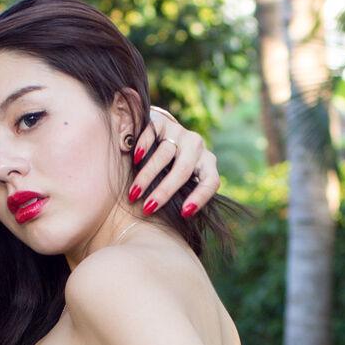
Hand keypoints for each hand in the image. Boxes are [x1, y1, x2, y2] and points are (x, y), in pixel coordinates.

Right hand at [128, 105, 219, 220]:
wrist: (159, 134)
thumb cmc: (170, 169)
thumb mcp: (181, 182)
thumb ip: (182, 195)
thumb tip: (180, 222)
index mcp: (207, 164)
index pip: (211, 181)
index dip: (200, 197)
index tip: (184, 213)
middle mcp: (197, 146)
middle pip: (183, 170)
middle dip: (164, 191)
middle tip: (147, 208)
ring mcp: (179, 132)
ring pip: (165, 154)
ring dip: (147, 176)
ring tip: (134, 193)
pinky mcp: (161, 122)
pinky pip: (152, 134)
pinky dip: (143, 147)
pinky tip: (134, 158)